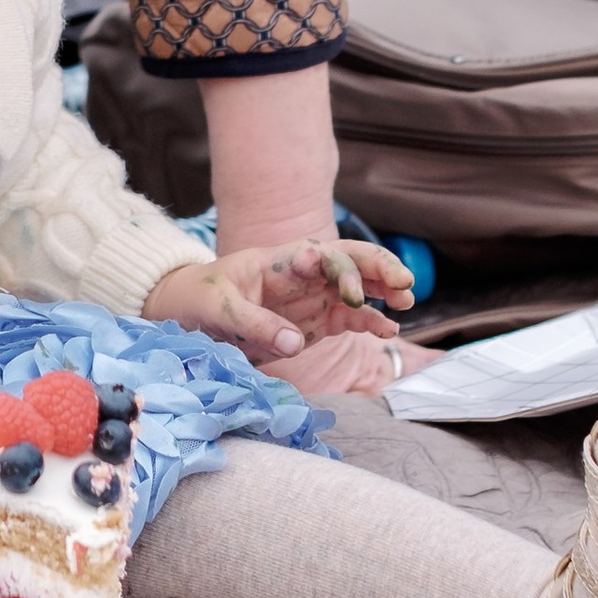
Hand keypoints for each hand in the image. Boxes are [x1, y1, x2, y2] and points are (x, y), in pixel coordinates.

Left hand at [141, 236, 414, 364]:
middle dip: (376, 268)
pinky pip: (351, 319)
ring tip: (407, 300)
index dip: (338, 265)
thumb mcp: (219, 308)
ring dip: (383, 290)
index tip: (348, 290)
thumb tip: (294, 344)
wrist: (190, 314)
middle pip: (348, 262)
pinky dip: (372, 321)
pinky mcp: (317, 323)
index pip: (319, 254)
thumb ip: (255, 323)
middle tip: (403, 282)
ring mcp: (313, 298)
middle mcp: (304, 275)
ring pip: (357, 288)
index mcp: (280, 260)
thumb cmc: (200, 299)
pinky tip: (391, 328)